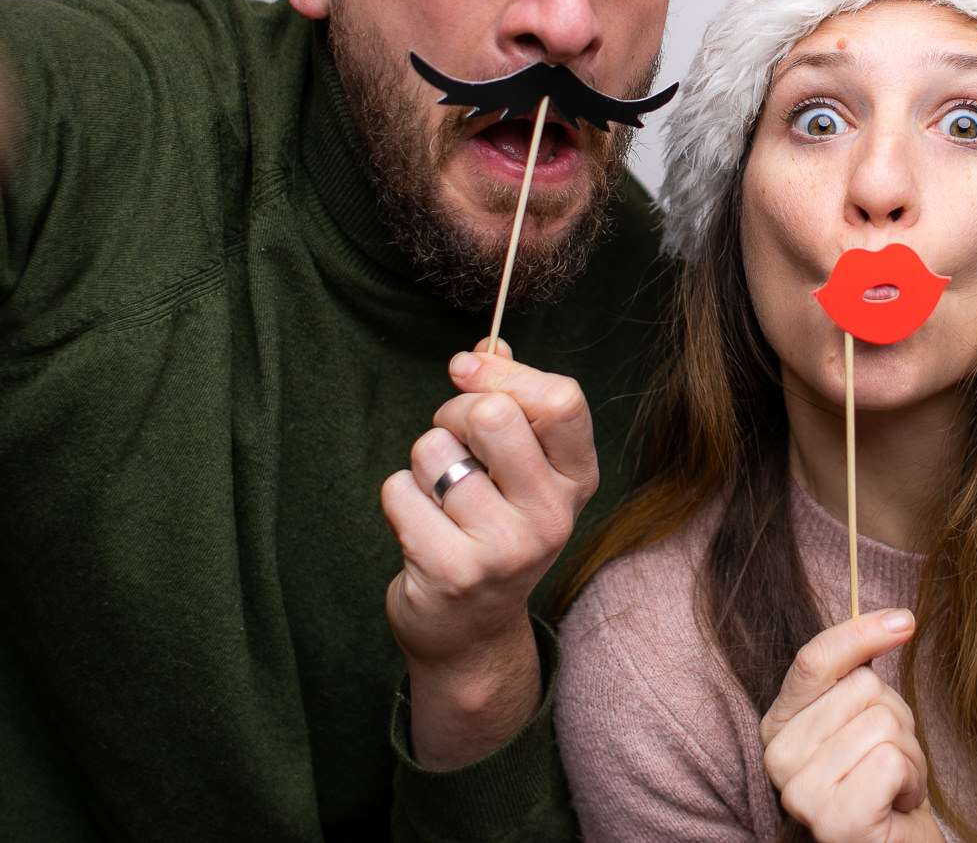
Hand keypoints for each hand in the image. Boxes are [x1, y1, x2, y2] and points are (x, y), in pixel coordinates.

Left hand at [379, 337, 599, 766]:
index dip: (504, 372)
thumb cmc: (494, 528)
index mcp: (577, 479)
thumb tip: (488, 345)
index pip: (561, 399)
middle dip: (452, 414)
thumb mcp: (521, 468)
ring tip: (440, 498)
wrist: (471, 631)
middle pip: (492, 415)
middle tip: (450, 443)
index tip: (467, 369)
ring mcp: (505, 549)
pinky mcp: (452, 572)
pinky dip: (399, 500)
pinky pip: (400, 492)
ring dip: (422, 464)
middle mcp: (552, 516)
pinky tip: (420, 529)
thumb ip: (511, 400)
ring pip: (435, 452)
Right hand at [760, 609, 944, 842]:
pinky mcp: (834, 819)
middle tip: (888, 761)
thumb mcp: (866, 717)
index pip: (815, 660)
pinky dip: (912, 780)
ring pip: (884, 724)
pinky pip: (892, 761)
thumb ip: (859, 673)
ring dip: (909, 754)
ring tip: (894, 785)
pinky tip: (898, 803)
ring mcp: (801, 791)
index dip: (861, 633)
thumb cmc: (883, 782)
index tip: (905, 621)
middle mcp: (778, 756)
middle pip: (864, 690)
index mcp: (778, 724)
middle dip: (897, 721)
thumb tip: (899, 619)